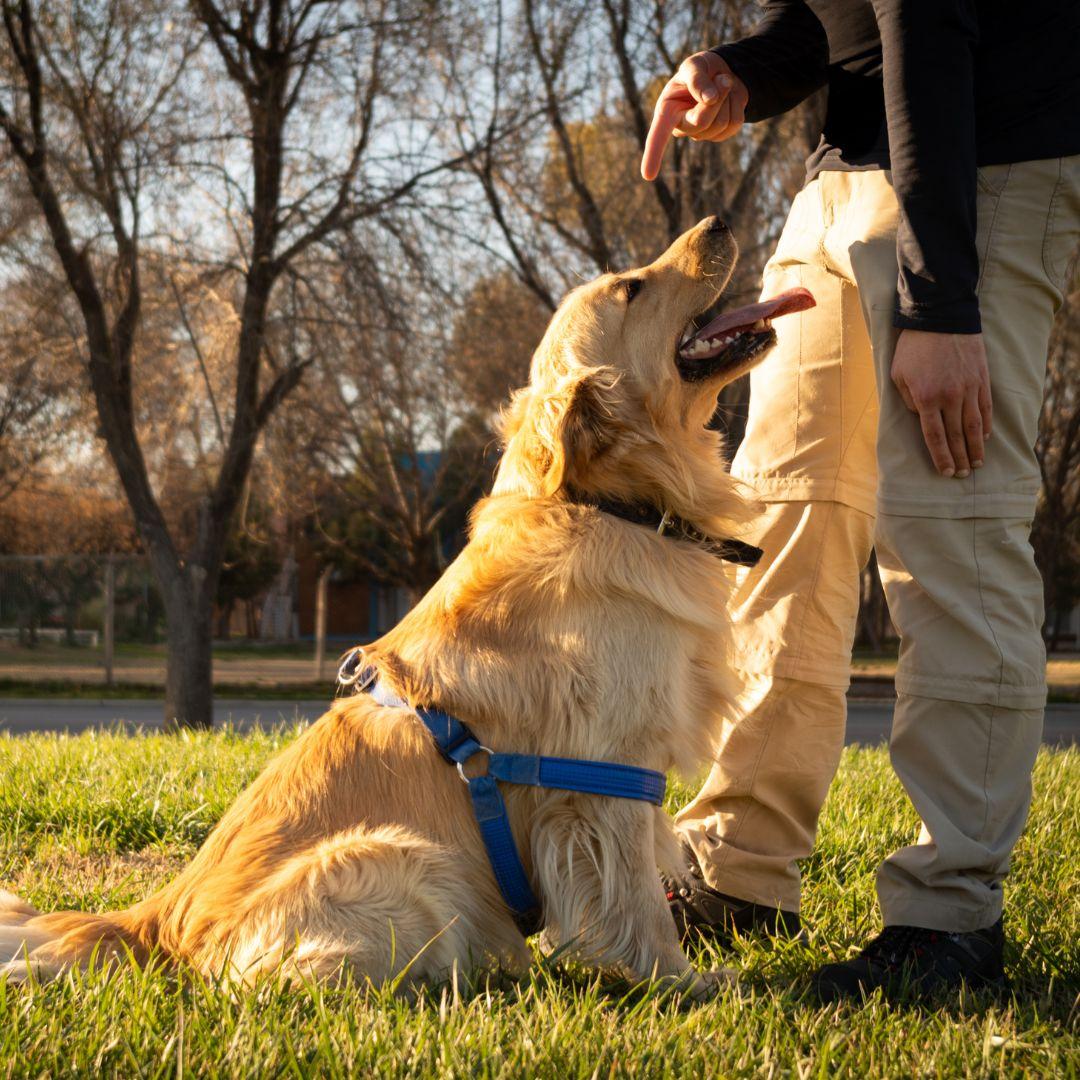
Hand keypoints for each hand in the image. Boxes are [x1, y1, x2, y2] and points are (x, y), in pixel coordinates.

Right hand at [641, 51, 747, 180]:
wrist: (722, 72)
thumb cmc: (701, 70)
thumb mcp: (694, 65)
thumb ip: (697, 79)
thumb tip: (709, 99)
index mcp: (667, 112)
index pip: (658, 135)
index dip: (653, 154)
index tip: (648, 175)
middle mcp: (682, 127)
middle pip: (701, 123)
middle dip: (715, 99)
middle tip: (722, 79)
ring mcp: (702, 134)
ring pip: (721, 123)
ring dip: (728, 97)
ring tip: (723, 83)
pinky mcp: (722, 134)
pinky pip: (735, 123)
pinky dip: (737, 103)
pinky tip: (729, 97)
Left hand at [890, 330, 992, 477]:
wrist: (940, 318)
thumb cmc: (913, 348)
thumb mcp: (898, 375)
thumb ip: (908, 401)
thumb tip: (921, 417)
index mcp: (926, 398)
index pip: (935, 436)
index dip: (941, 457)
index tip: (947, 472)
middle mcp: (950, 397)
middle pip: (956, 436)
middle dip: (960, 458)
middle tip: (963, 474)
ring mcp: (969, 388)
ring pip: (974, 426)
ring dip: (976, 448)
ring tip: (978, 463)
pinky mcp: (982, 378)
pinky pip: (985, 408)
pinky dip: (985, 425)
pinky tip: (984, 437)